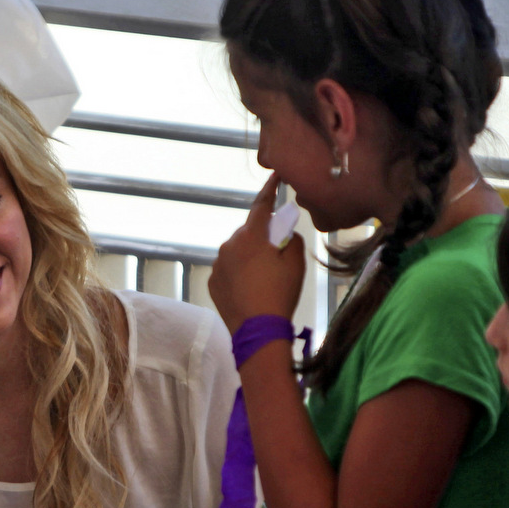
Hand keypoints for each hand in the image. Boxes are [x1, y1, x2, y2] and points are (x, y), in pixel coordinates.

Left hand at [209, 172, 309, 333]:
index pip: (261, 205)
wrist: (258, 331)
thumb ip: (291, 239)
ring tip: (263, 278)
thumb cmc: (280, 294)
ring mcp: (218, 264)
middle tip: (275, 255)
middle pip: (248, 232)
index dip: (270, 189)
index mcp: (251, 236)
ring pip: (236, 251)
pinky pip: (227, 269)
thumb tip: (282, 234)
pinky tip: (250, 289)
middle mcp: (229, 245)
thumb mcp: (296, 263)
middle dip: (260, 237)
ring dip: (248, 256)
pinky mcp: (212, 281)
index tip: (274, 177)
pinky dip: (238, 272)